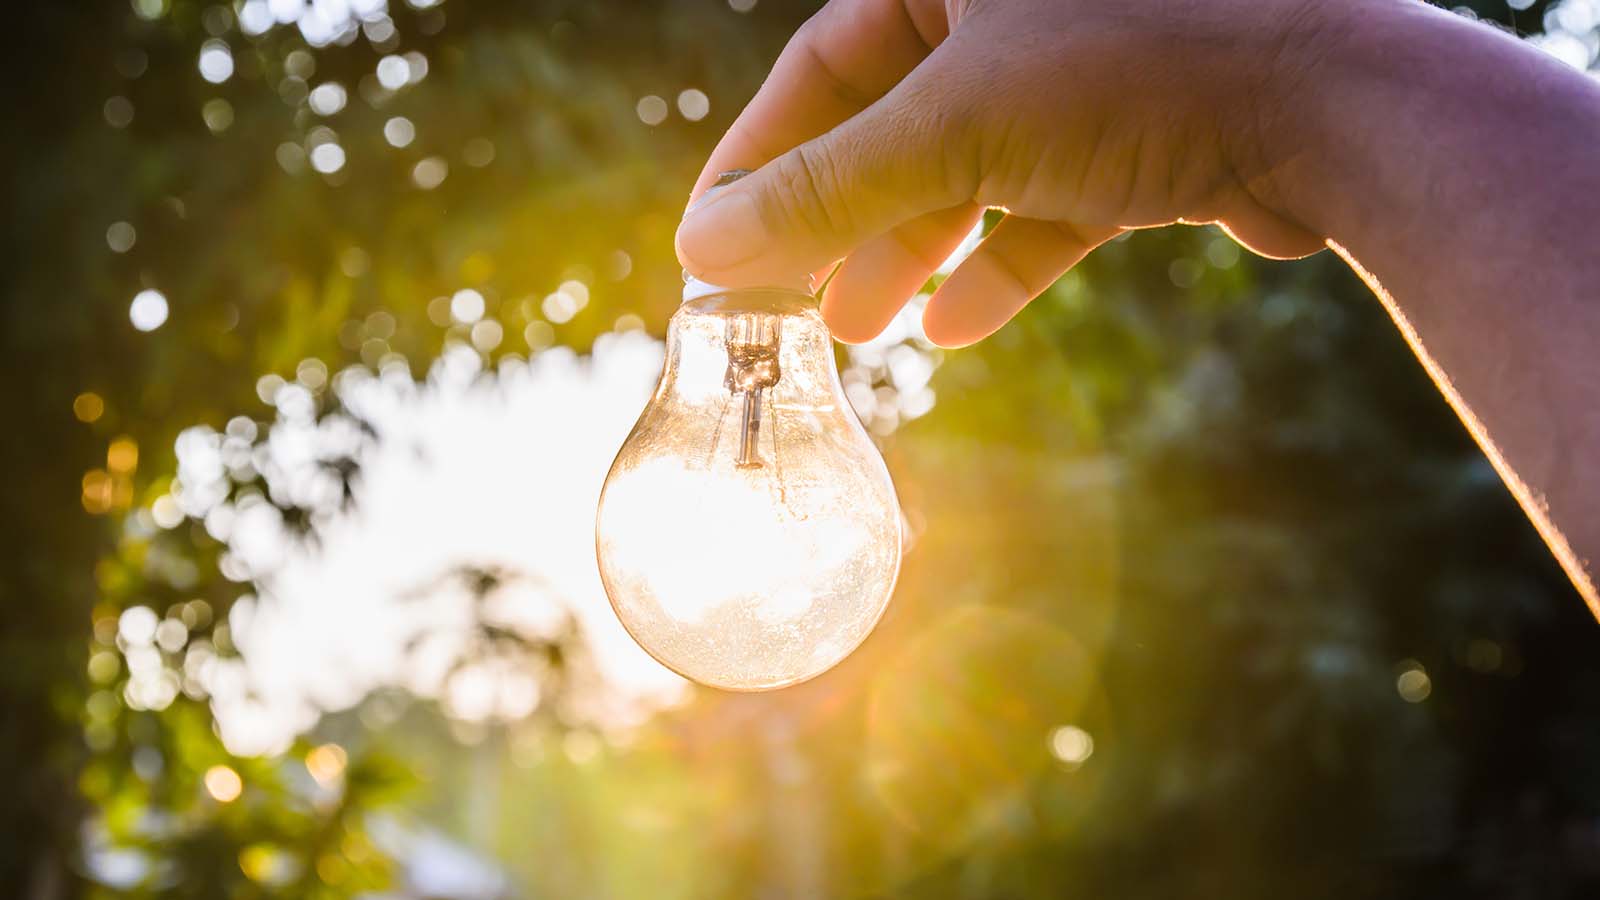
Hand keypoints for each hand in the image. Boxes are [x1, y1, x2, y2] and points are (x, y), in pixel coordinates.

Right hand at [675, 0, 1336, 346]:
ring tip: (859, 329)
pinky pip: (1043, 207)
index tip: (710, 238)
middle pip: (891, 123)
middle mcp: (1015, 12)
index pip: (824, 64)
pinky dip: (999, 266)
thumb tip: (702, 247)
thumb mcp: (953, 129)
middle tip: (783, 300)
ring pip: (966, 173)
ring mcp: (1081, 77)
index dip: (762, 156)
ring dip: (909, 252)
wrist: (1335, 108)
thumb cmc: (1141, 71)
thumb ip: (826, 190)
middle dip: (837, 218)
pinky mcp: (1137, 140)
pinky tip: (953, 329)